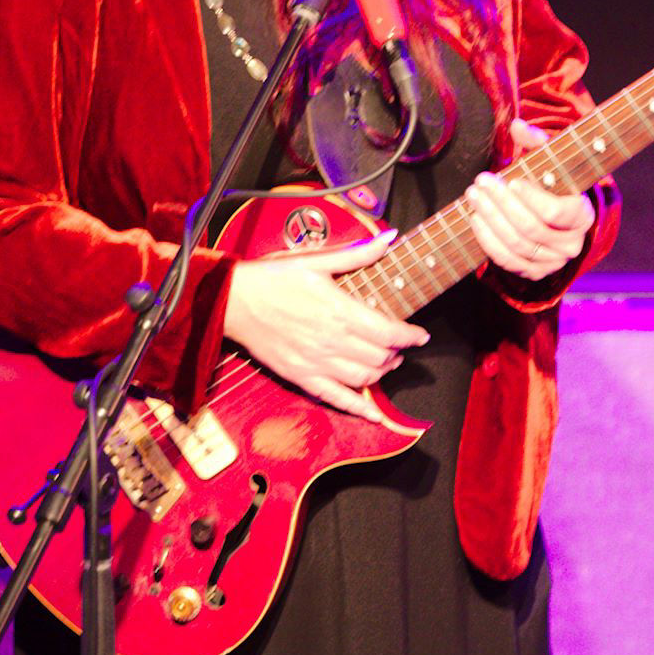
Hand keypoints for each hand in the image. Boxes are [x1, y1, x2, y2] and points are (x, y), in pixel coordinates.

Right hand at [223, 229, 429, 421]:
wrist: (234, 300)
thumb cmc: (273, 278)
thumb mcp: (317, 261)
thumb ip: (357, 255)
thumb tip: (388, 239)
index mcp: (340, 311)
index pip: (390, 332)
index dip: (410, 335)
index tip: (420, 335)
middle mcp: (332, 341)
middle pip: (381, 357)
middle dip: (397, 353)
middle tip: (399, 346)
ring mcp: (317, 363)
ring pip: (365, 378)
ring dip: (382, 373)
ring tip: (386, 364)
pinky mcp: (301, 376)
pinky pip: (336, 399)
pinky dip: (359, 408)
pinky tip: (374, 415)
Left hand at [466, 118, 595, 279]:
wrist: (553, 215)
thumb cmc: (551, 183)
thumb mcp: (550, 160)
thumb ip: (537, 142)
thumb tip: (517, 125)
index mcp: (582, 215)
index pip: (558, 212)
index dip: (533, 198)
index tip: (512, 181)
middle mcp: (572, 243)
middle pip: (532, 228)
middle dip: (502, 204)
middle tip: (481, 182)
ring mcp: (553, 262)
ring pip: (517, 244)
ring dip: (491, 219)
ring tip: (474, 197)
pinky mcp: (533, 272)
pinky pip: (508, 261)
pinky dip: (488, 240)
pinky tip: (476, 219)